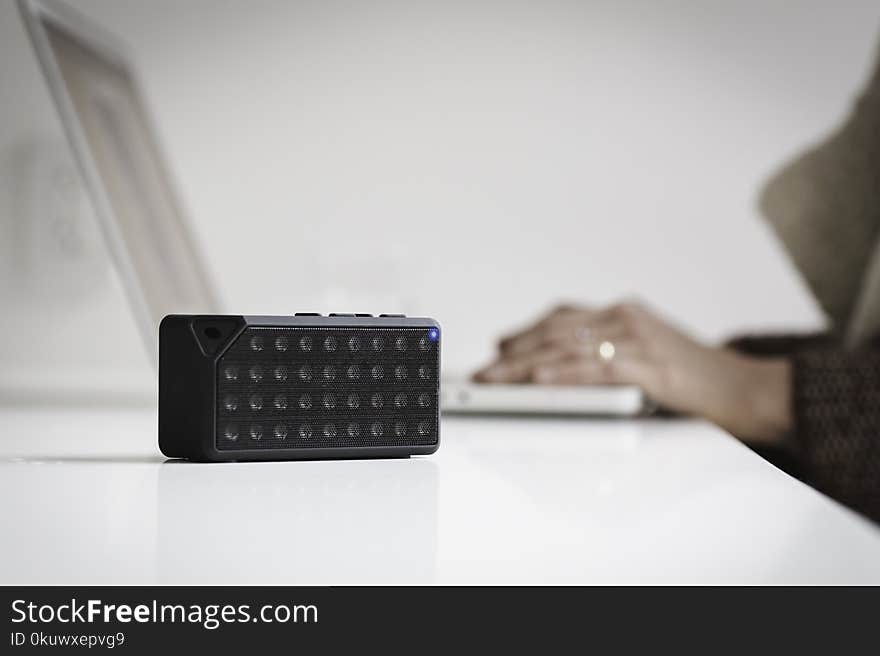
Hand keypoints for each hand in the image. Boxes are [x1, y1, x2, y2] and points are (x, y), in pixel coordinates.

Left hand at [473, 301, 792, 444]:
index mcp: (623, 312)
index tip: (497, 347)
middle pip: (555, 331)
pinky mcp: (650, 365)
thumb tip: (557, 364)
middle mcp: (626, 317)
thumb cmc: (694, 377)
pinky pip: (596, 369)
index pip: (562, 317)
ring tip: (495, 378)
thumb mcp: (644, 355)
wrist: (746, 388)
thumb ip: (606, 352)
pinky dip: (564, 373)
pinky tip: (539, 378)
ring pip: (568, 347)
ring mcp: (638, 338)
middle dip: (514, 352)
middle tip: (483, 371)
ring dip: (525, 365)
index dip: (526, 332)